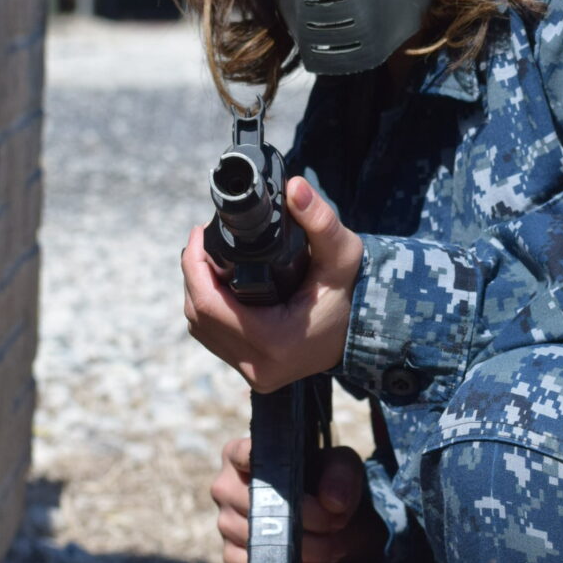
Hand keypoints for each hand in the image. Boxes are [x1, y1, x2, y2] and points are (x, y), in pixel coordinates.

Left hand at [182, 177, 363, 392]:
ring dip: (199, 293)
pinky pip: (215, 340)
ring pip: (202, 329)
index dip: (194, 266)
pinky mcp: (254, 374)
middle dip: (194, 275)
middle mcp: (260, 367)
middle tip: (203, 242)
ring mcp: (255, 375)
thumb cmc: (354, 292)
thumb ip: (320, 221)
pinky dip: (210, 311)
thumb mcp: (341, 254)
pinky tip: (219, 287)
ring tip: (208, 260)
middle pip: (199, 317)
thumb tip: (294, 187)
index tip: (199, 232)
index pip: (209, 304)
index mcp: (275, 342)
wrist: (368, 331)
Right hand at [211, 437, 385, 562]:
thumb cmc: (324, 482)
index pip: (242, 455)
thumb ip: (341, 476)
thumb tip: (333, 503)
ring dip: (304, 549)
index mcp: (242, 454)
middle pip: (257, 505)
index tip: (297, 485)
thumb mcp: (340, 467)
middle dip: (304, 519)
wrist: (324, 520)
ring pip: (259, 540)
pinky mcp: (231, 555)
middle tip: (336, 525)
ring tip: (335, 547)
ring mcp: (225, 523)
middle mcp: (225, 487)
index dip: (270, 471)